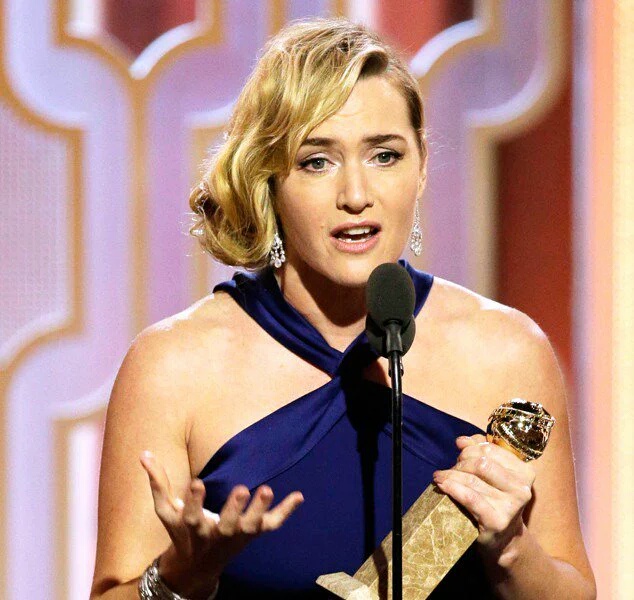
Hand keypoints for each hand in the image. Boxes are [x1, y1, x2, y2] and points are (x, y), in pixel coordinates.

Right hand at [140, 451, 303, 597]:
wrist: (197, 567)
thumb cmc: (180, 532)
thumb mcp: (165, 511)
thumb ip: (157, 482)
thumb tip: (144, 453)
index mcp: (193, 528)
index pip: (191, 516)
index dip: (194, 500)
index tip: (196, 482)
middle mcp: (216, 534)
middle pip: (227, 525)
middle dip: (234, 509)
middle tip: (243, 489)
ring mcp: (238, 536)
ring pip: (250, 527)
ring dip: (260, 510)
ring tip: (267, 489)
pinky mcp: (254, 535)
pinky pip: (272, 525)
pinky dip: (286, 512)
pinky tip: (299, 496)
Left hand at [432, 434, 534, 560]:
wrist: (502, 538)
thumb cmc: (495, 499)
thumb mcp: (493, 474)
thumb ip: (479, 452)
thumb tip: (462, 440)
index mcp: (524, 472)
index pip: (490, 450)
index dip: (470, 448)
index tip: (460, 453)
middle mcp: (522, 488)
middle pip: (481, 463)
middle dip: (461, 462)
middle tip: (451, 469)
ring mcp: (511, 506)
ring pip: (472, 480)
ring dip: (451, 476)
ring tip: (440, 477)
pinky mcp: (497, 521)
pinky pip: (470, 497)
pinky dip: (452, 488)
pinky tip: (442, 485)